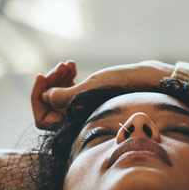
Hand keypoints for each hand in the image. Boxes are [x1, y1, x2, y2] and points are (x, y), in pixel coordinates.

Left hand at [30, 60, 174, 129]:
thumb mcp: (93, 88)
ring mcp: (83, 110)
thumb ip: (66, 96)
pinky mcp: (90, 100)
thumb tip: (45, 98)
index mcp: (77, 125)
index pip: (43, 119)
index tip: (41, 76)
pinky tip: (73, 66)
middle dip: (51, 83)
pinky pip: (68, 91)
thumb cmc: (125, 87)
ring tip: (70, 65)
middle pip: (49, 106)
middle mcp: (78, 121)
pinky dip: (67, 78)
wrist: (151, 83)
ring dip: (59, 78)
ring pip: (58, 97)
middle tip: (63, 66)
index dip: (37, 98)